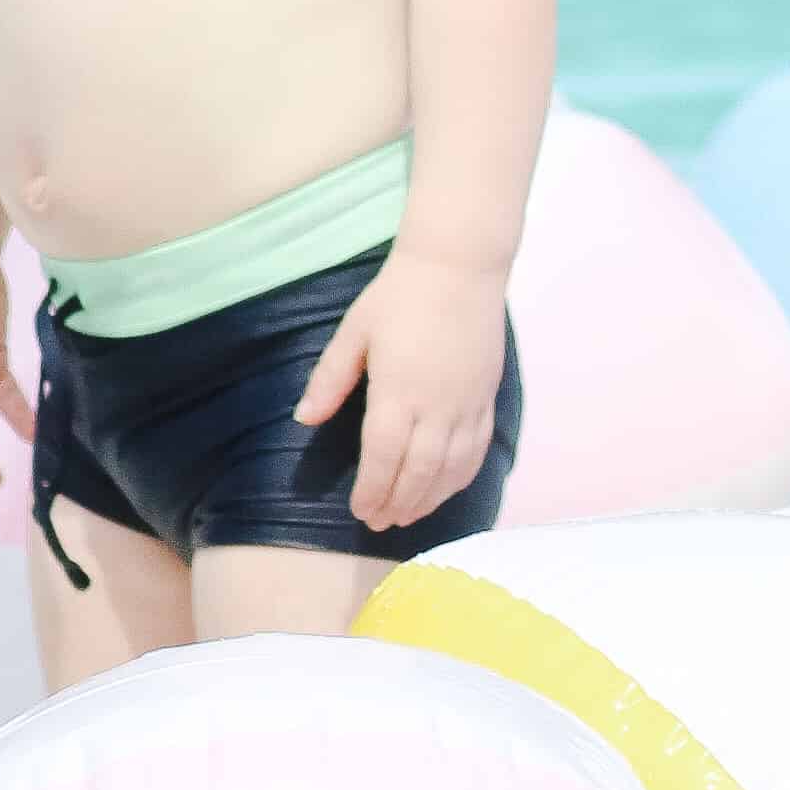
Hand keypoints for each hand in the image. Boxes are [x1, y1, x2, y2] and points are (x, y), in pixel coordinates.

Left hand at [294, 244, 508, 538]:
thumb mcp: (355, 332)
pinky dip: (460, 478)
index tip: (359, 511)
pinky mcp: (487, 398)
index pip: (383, 457)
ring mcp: (467, 404)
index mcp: (398, 391)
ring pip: (450, 469)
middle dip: (397, 504)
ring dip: (429, 499)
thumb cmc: (399, 295)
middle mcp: (436, 406)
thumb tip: (303, 420)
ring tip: (407, 516)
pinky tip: (446, 489)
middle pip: (418, 472)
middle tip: (379, 524)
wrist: (459, 265)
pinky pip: (477, 451)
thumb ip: (330, 379)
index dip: (371, 491)